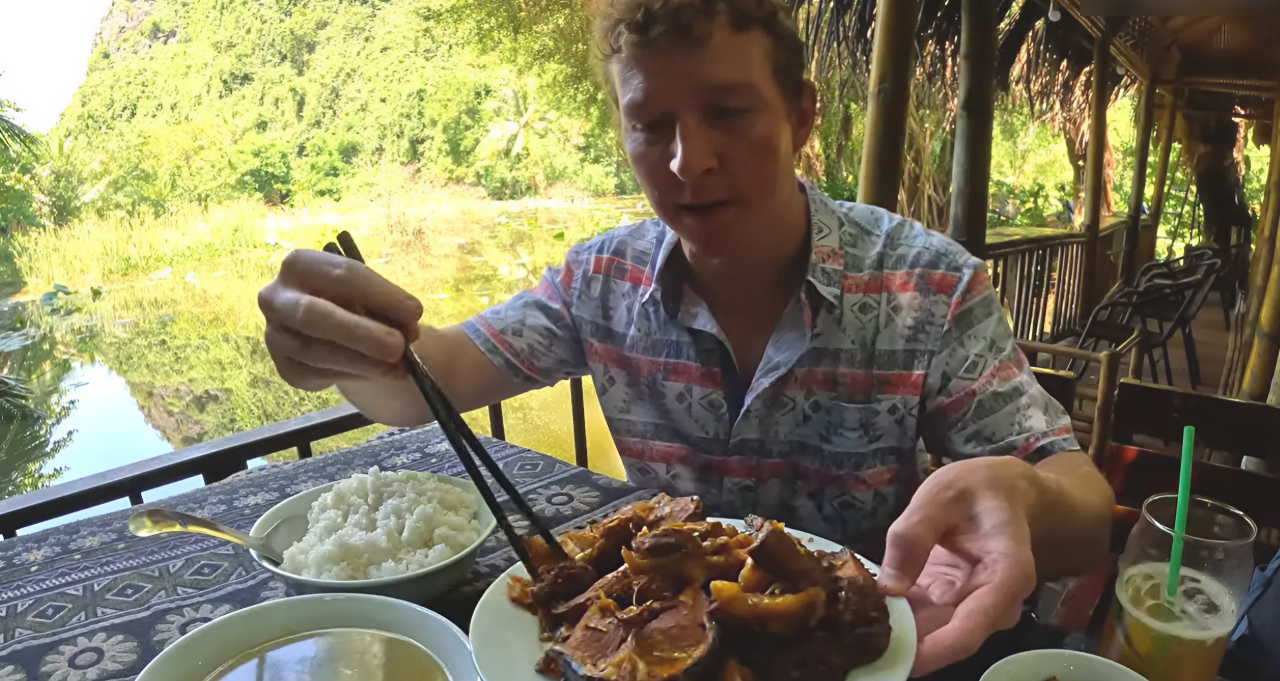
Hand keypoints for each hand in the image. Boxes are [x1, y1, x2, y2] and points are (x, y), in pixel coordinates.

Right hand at [258, 249, 423, 391]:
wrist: (333, 330)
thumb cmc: (355, 302)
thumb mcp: (371, 295)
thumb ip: (387, 307)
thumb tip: (408, 330)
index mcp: (300, 264)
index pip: (342, 275)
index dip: (381, 295)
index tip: (415, 312)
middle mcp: (276, 297)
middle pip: (314, 315)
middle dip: (360, 332)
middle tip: (398, 346)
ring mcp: (274, 335)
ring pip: (315, 352)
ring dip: (361, 361)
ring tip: (398, 366)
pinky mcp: (283, 368)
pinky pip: (316, 374)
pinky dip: (352, 375)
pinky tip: (378, 373)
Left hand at [877, 456, 1039, 676]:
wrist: (1002, 490)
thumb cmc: (978, 487)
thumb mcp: (940, 495)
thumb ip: (913, 536)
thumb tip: (888, 590)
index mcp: (1005, 576)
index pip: (969, 629)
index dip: (932, 652)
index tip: (896, 662)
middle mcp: (994, 602)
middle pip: (948, 638)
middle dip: (904, 649)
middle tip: (859, 651)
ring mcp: (973, 606)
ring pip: (933, 633)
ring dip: (895, 638)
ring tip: (854, 639)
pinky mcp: (951, 603)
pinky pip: (923, 620)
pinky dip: (895, 621)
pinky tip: (861, 620)